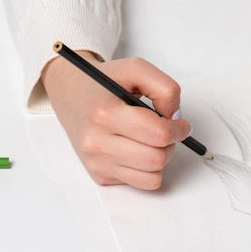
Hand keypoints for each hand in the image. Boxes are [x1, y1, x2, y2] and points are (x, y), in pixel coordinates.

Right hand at [42, 51, 190, 189]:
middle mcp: (97, 141)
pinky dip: (147, 169)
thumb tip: (175, 117)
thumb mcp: (135, 69)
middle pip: (157, 158)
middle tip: (168, 131)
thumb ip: (164, 88)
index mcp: (105, 114)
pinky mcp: (99, 175)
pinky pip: (140, 183)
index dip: (178, 129)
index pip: (158, 134)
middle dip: (171, 144)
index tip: (180, 123)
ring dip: (161, 158)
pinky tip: (139, 150)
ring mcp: (97, 162)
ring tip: (153, 140)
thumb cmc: (103, 84)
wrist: (70, 95)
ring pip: (152, 176)